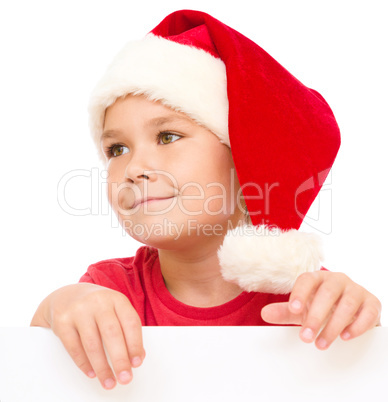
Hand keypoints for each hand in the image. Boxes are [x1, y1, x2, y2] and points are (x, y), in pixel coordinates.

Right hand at [31, 283, 144, 389]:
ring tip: (109, 382)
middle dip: (120, 359)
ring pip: (92, 344)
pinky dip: (84, 364)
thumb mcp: (115, 310)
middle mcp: (99, 302)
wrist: (66, 296)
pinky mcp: (62, 321)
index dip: (135, 344)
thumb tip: (138, 356)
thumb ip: (127, 329)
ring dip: (102, 367)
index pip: (130, 322)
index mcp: (116, 298)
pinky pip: (74, 348)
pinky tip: (92, 373)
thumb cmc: (97, 307)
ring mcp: (79, 310)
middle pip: (112, 333)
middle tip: (125, 378)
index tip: (137, 363)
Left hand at [261, 271, 380, 348]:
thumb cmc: (321, 306)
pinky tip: (346, 337)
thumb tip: (265, 313)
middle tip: (306, 336)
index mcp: (317, 278)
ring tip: (322, 343)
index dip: (299, 293)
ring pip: (347, 304)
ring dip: (334, 325)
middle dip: (316, 316)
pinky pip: (368, 312)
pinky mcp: (371, 303)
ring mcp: (355, 290)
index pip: (307, 280)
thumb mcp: (302, 309)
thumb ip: (285, 311)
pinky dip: (357, 325)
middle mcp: (337, 280)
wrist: (350, 308)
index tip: (293, 310)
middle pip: (327, 293)